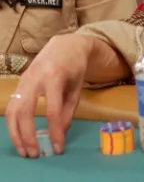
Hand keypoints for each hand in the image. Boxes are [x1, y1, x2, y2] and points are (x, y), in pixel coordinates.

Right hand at [5, 33, 92, 157]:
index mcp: (55, 77)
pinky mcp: (19, 82)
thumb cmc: (75, 66)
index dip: (55, 131)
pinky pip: (12, 106)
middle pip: (26, 111)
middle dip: (28, 136)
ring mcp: (25, 79)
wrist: (65, 44)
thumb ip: (69, 109)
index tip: (58, 147)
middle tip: (35, 153)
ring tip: (25, 150)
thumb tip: (61, 132)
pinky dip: (13, 124)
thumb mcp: (78, 86)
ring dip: (16, 134)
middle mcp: (36, 77)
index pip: (53, 110)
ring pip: (13, 110)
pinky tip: (19, 136)